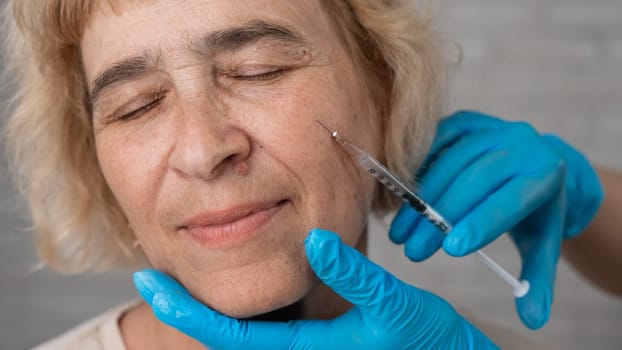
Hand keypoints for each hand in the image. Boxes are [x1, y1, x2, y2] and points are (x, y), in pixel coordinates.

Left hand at [133, 228, 497, 349]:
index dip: (188, 311)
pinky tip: (239, 284)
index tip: (151, 283)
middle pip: (226, 337)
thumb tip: (313, 240)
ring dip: (209, 309)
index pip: (232, 336)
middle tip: (152, 276)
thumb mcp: (397, 306)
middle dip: (186, 309)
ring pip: (243, 334)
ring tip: (184, 278)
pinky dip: (240, 310)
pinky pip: (266, 329)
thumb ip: (356, 275)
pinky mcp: (317, 341)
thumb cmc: (427, 341)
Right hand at [389, 110, 602, 328]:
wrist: (535, 160)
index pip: (508, 200)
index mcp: (544, 174)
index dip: (479, 223)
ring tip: (400, 234)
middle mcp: (519, 144)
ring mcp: (489, 128)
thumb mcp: (543, 243)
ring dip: (418, 202)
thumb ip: (538, 280)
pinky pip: (434, 143)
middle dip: (437, 221)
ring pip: (447, 164)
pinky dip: (414, 171)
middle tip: (413, 252)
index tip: (451, 249)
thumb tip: (533, 319)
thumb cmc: (536, 209)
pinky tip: (400, 199)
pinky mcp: (465, 121)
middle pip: (471, 183)